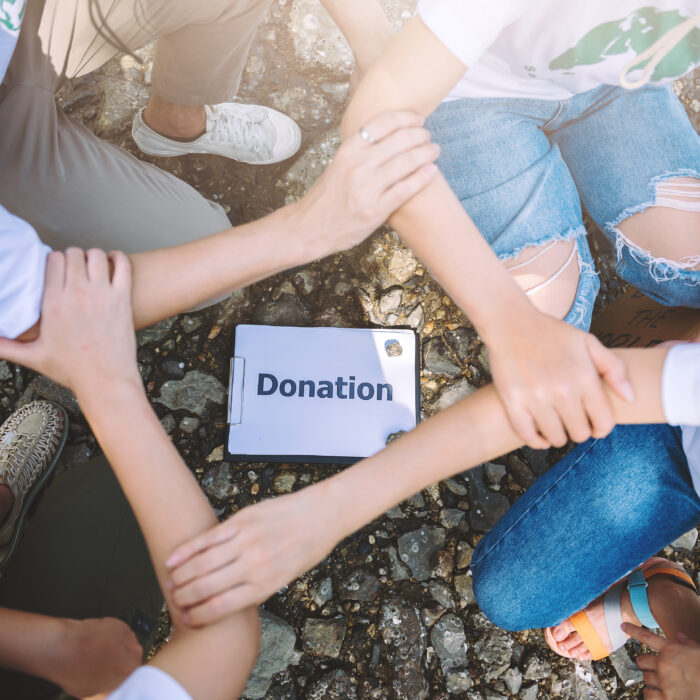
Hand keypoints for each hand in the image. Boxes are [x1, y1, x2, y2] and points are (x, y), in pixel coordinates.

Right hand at [0, 248, 139, 398]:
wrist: (106, 381)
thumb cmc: (72, 370)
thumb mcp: (33, 357)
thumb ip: (6, 346)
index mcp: (53, 303)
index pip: (52, 260)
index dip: (55, 261)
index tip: (58, 269)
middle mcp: (76, 294)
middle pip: (73, 254)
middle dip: (74, 257)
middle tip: (77, 268)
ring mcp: (102, 295)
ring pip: (96, 256)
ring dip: (94, 257)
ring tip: (94, 267)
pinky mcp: (123, 299)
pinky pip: (123, 266)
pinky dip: (119, 259)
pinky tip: (115, 262)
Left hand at [52, 617, 141, 696]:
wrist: (63, 648)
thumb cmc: (73, 671)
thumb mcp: (92, 694)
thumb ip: (108, 692)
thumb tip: (110, 692)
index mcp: (130, 673)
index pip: (134, 677)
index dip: (122, 678)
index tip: (113, 678)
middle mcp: (134, 653)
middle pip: (131, 659)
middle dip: (119, 662)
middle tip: (103, 667)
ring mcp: (128, 636)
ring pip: (126, 644)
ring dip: (116, 648)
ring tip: (97, 654)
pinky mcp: (120, 623)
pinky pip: (119, 632)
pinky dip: (110, 636)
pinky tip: (96, 643)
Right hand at [165, 482, 338, 626]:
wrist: (323, 514)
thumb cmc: (307, 546)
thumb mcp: (287, 576)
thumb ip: (258, 585)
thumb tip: (230, 597)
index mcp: (265, 584)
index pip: (221, 608)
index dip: (198, 616)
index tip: (186, 619)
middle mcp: (253, 565)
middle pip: (206, 587)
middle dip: (184, 598)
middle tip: (173, 600)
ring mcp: (246, 541)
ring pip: (202, 563)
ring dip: (180, 575)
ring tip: (170, 581)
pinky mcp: (242, 520)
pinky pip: (208, 538)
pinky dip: (187, 549)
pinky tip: (173, 558)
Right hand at [296, 110, 438, 259]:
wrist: (310, 228)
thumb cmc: (327, 197)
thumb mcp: (338, 165)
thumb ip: (360, 151)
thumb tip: (388, 136)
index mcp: (348, 151)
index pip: (383, 123)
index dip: (406, 117)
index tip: (418, 118)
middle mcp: (357, 166)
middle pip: (400, 140)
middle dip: (420, 135)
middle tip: (428, 136)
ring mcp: (367, 189)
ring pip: (407, 162)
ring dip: (426, 153)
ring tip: (434, 150)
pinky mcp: (375, 210)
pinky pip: (406, 189)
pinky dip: (423, 178)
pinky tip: (432, 171)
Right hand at [488, 311, 633, 447]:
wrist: (511, 324)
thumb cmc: (551, 333)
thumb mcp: (588, 342)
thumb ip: (614, 369)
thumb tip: (631, 398)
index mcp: (584, 378)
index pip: (603, 423)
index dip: (601, 428)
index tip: (594, 425)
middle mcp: (562, 391)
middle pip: (580, 434)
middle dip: (579, 430)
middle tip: (572, 421)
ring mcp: (536, 398)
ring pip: (556, 438)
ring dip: (558, 436)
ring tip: (555, 425)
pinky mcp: (513, 402)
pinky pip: (527, 436)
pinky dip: (535, 441)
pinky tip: (539, 434)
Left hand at [623, 623, 699, 699]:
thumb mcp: (699, 651)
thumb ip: (687, 644)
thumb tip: (678, 637)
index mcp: (672, 650)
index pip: (647, 637)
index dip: (633, 630)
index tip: (623, 626)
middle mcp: (664, 664)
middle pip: (641, 661)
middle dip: (646, 664)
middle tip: (656, 669)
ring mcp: (664, 681)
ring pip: (645, 678)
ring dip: (651, 680)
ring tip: (663, 682)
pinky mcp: (666, 698)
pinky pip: (648, 694)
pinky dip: (651, 694)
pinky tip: (658, 693)